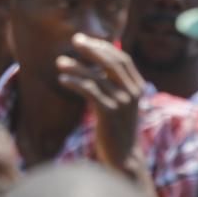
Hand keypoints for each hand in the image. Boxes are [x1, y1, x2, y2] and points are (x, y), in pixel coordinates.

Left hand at [56, 33, 144, 171]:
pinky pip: (90, 91)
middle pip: (112, 63)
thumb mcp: (117, 102)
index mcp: (137, 87)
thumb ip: (110, 84)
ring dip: (76, 67)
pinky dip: (75, 82)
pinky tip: (62, 79)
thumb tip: (93, 63)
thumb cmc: (115, 127)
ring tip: (59, 62)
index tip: (85, 40)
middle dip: (92, 49)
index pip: (122, 59)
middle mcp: (133, 92)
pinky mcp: (110, 113)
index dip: (103, 47)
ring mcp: (123, 103)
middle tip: (74, 40)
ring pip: (97, 77)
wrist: (122, 156)